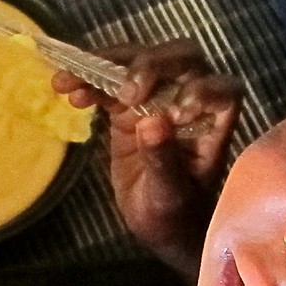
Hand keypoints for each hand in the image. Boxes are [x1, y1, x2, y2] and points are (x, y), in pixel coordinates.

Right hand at [52, 41, 240, 275]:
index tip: (175, 114)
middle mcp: (191, 100)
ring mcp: (158, 98)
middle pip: (181, 59)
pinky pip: (108, 82)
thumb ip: (163, 160)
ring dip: (105, 64)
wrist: (158, 226)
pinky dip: (87, 81)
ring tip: (71, 79)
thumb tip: (151, 121)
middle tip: (125, 92)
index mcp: (214, 123)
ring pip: (139, 61)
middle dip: (151, 65)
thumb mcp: (169, 195)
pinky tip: (65, 89)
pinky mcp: (128, 105)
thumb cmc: (176, 216)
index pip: (220, 90)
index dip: (201, 91)